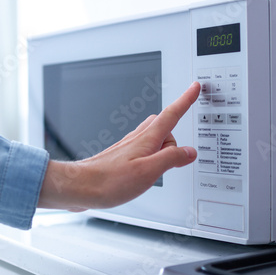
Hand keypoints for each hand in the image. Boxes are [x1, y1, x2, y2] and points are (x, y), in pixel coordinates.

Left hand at [38, 81, 200, 211]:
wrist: (81, 186)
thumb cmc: (109, 181)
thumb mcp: (148, 172)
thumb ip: (171, 159)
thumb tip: (189, 152)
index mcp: (146, 139)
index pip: (171, 114)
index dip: (185, 100)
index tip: (194, 88)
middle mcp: (137, 139)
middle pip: (162, 123)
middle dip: (174, 131)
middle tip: (181, 147)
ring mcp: (128, 146)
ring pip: (152, 136)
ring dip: (162, 145)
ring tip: (164, 163)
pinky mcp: (122, 156)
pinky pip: (143, 147)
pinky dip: (151, 154)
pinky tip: (147, 168)